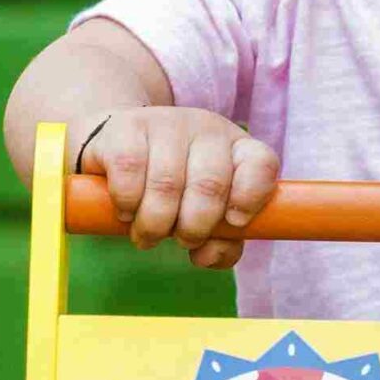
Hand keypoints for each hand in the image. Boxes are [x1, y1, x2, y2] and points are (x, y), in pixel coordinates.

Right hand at [78, 107, 277, 269]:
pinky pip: (129, 172)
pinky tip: (126, 211)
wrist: (118, 149)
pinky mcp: (127, 126)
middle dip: (193, 228)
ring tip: (146, 235)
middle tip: (179, 240)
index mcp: (238, 149)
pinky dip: (127, 204)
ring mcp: (167, 123)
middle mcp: (207, 129)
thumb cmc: (175, 192)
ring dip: (154, 225)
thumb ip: (221, 243)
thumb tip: (205, 256)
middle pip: (210, 185)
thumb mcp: (207, 215)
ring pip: (166, 185)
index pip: (262, 165)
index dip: (251, 198)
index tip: (234, 223)